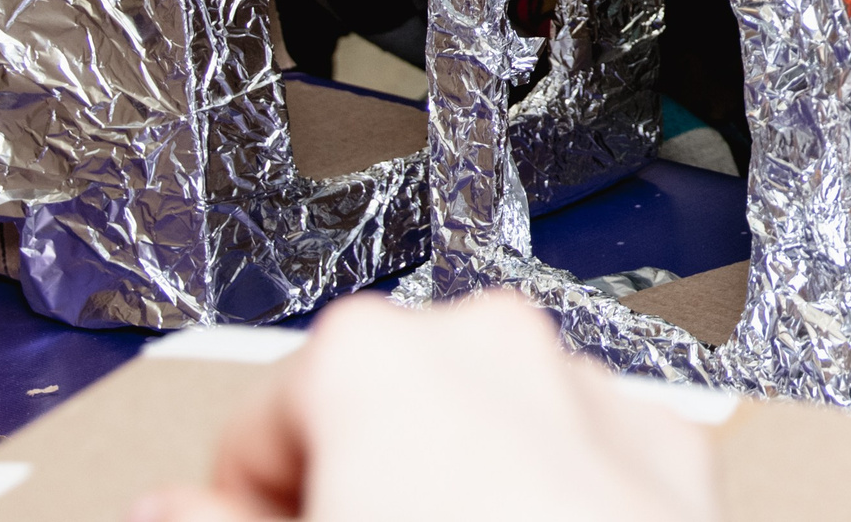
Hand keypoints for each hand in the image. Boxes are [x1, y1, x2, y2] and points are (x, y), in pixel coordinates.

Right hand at [129, 293, 721, 521]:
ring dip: (449, 497)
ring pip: (484, 437)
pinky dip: (546, 511)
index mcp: (380, 356)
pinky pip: (578, 472)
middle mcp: (498, 345)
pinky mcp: (677, 464)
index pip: (261, 421)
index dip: (250, 500)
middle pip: (380, 415)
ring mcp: (598, 396)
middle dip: (355, 488)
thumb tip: (173, 510)